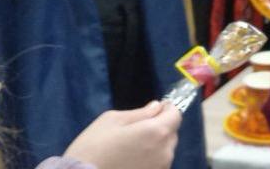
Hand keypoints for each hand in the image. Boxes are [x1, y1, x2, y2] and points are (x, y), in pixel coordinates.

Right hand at [64, 100, 180, 168]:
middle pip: (171, 133)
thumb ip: (139, 113)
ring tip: (131, 148)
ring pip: (165, 151)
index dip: (167, 109)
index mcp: (156, 132)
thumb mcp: (112, 120)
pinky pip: (157, 165)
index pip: (176, 114)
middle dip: (160, 127)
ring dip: (155, 145)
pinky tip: (130, 161)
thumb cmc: (93, 148)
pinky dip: (150, 160)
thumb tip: (156, 107)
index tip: (155, 110)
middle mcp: (165, 152)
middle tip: (138, 129)